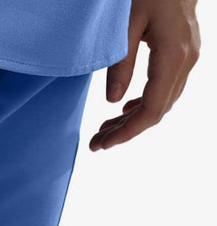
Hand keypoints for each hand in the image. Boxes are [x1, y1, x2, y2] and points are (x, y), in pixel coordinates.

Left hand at [90, 0, 199, 150]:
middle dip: (124, 131)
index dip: (127, 132)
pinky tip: (124, 110)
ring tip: (104, 130)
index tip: (102, 144)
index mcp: (173, 56)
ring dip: (131, 120)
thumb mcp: (126, 24)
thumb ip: (120, 64)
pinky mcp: (182, 54)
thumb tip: (112, 102)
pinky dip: (143, 104)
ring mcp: (187, 57)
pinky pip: (164, 89)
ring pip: (160, 102)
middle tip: (95, 143)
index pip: (151, 110)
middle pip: (155, 111)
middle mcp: (185, 61)